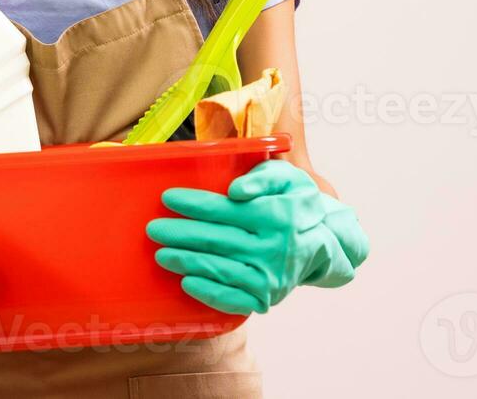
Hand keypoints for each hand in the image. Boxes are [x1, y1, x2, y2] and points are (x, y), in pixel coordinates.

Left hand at [145, 160, 368, 314]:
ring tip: (161, 253)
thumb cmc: (295, 204)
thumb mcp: (287, 178)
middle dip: (181, 234)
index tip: (169, 198)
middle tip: (154, 229)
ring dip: (187, 262)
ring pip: (221, 269)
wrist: (322, 244)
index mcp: (278, 215)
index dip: (195, 204)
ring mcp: (271, 277)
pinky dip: (208, 292)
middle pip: (218, 240)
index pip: (227, 209)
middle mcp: (275, 248)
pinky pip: (233, 298)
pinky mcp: (266, 297)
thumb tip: (235, 190)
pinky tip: (186, 281)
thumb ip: (262, 177)